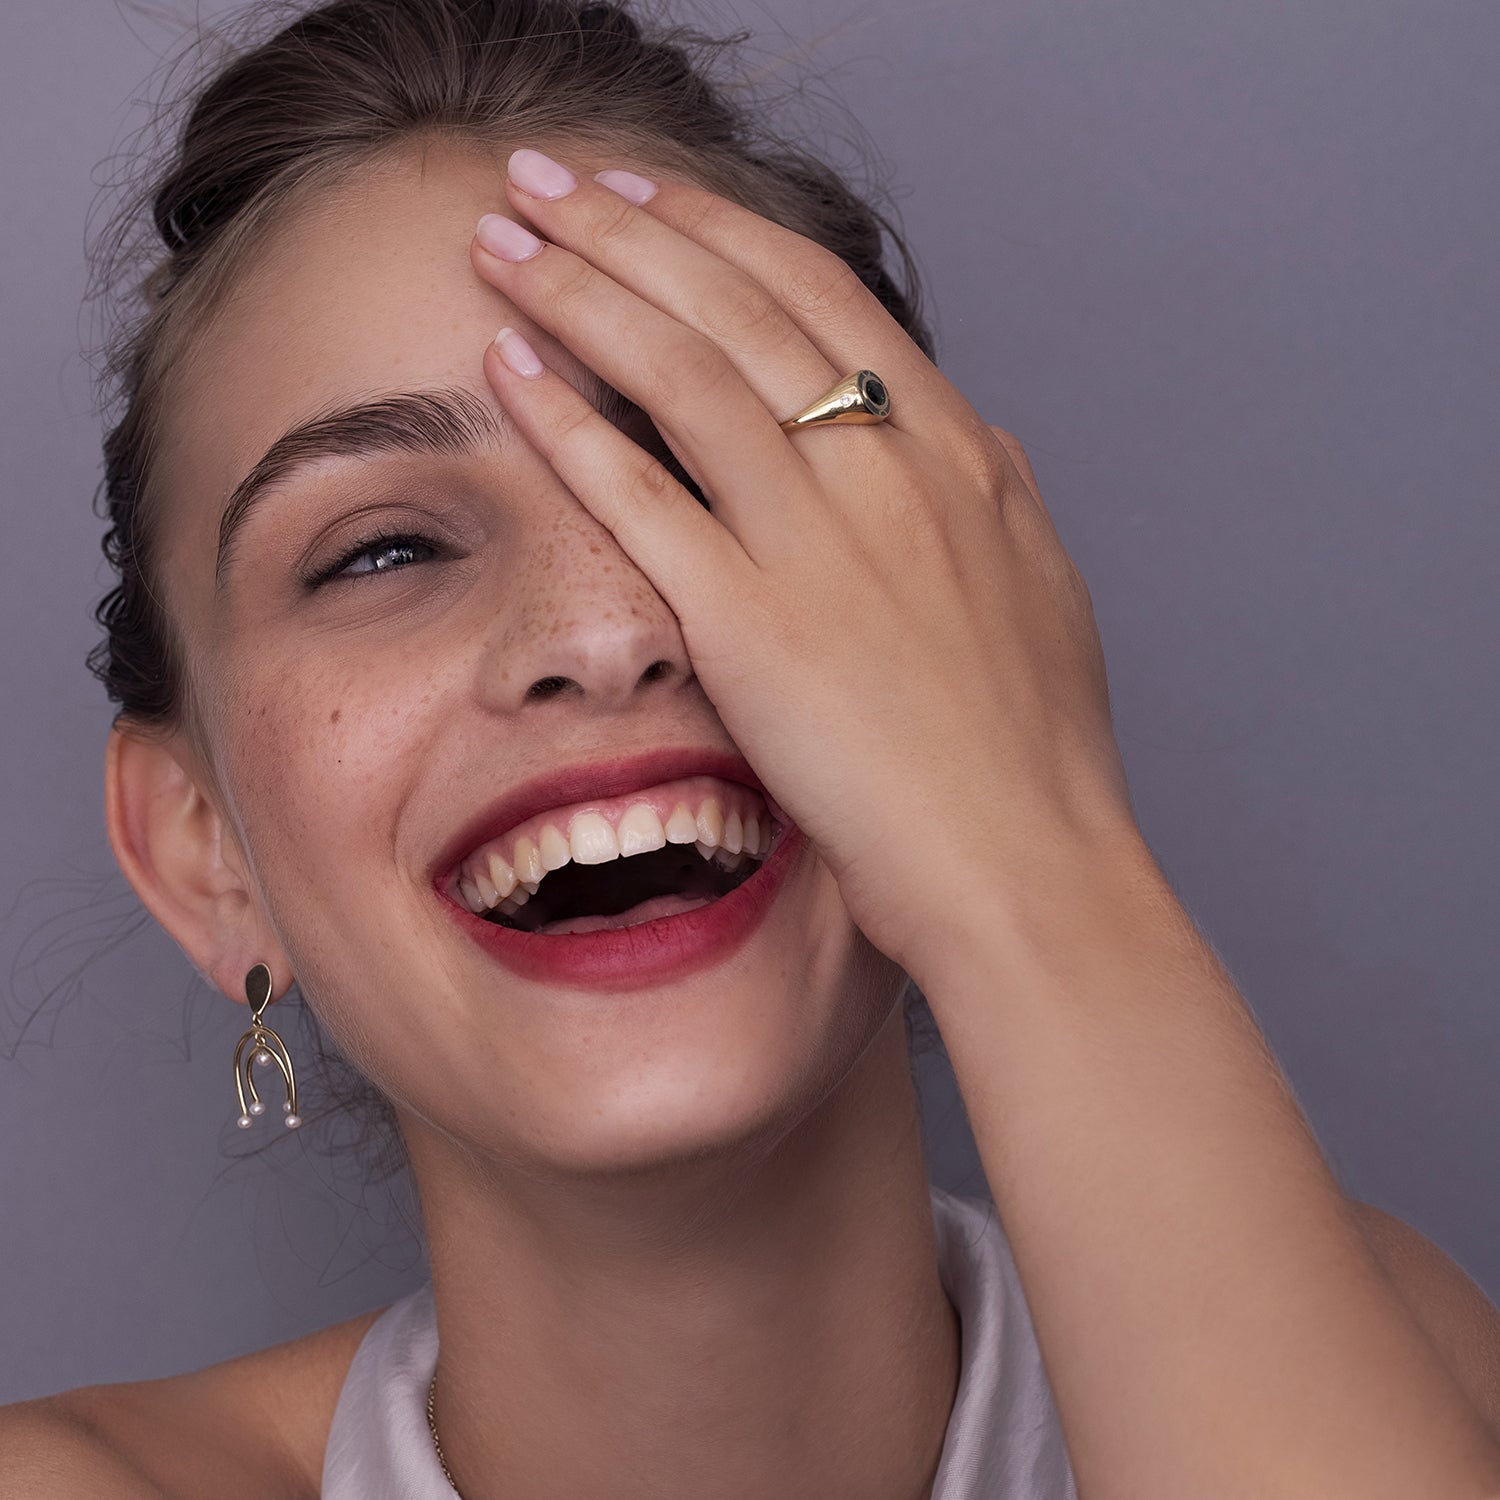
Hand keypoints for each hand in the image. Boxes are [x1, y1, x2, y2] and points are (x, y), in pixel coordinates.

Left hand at [470, 148, 1138, 983]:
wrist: (1028, 867)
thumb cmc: (1036, 755)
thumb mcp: (1041, 591)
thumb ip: (994, 502)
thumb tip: (972, 438)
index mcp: (959, 455)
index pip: (824, 298)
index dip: (726, 232)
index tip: (654, 195)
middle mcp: (889, 470)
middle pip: (739, 304)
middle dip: (629, 223)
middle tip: (545, 177)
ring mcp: (821, 539)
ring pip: (682, 367)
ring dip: (579, 286)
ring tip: (502, 237)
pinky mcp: (754, 622)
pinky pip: (639, 494)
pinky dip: (567, 420)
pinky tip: (509, 367)